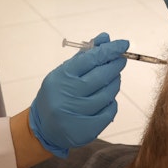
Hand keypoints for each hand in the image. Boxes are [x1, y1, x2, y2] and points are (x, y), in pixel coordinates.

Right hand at [29, 33, 127, 157]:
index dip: (109, 50)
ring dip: (114, 83)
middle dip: (115, 65)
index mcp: (61, 77)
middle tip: (121, 59)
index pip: (90, 59)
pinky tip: (107, 99)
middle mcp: (67, 95)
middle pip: (101, 76)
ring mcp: (77, 113)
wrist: (43, 127)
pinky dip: (112, 103)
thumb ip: (85, 56)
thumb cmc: (57, 94)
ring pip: (108, 94)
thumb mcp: (65, 72)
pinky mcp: (86, 129)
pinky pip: (109, 111)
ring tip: (113, 78)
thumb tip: (105, 38)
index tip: (123, 44)